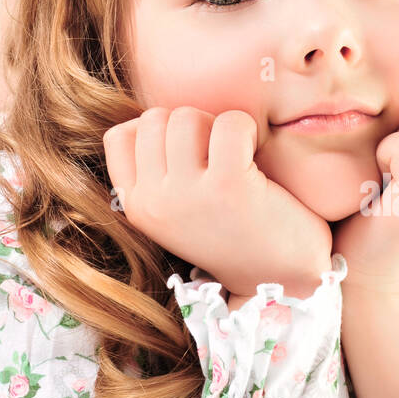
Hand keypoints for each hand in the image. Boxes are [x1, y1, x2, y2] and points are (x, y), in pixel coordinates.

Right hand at [103, 106, 332, 298]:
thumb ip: (154, 171)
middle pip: (153, 120)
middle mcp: (154, 202)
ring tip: (234, 156)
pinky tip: (253, 156)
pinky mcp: (229, 186)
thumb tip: (147, 117)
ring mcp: (188, 195)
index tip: (185, 152)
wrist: (280, 281)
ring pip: (186, 116)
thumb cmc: (231, 233)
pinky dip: (246, 129)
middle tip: (215, 154)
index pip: (118, 136)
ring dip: (216, 125)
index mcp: (136, 207)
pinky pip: (230, 123)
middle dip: (189, 125)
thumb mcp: (175, 210)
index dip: (155, 130)